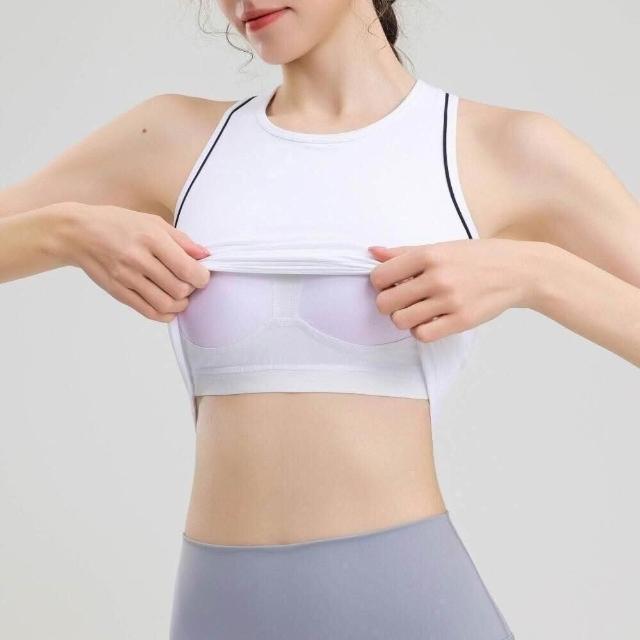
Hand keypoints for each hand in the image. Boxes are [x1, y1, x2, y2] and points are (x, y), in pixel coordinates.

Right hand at [60, 203, 210, 321]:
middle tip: (190, 284)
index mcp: (151, 238)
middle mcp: (138, 259)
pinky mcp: (118, 291)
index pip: (187, 269)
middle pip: (178, 289)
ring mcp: (126, 277)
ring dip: (180, 304)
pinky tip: (169, 307)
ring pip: (165, 304)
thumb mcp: (152, 222)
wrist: (77, 233)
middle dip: (192, 290)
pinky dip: (165, 314)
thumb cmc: (118, 223)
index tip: (201, 275)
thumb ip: (182, 240)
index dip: (202, 277)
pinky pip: (148, 311)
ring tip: (181, 296)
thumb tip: (205, 256)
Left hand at [368, 239, 537, 341]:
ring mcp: (450, 301)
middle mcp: (437, 277)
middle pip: (385, 303)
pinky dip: (420, 331)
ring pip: (401, 321)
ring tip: (417, 311)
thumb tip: (373, 252)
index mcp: (428, 255)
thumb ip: (405, 252)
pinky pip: (423, 335)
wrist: (518, 271)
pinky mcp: (461, 320)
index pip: (380, 277)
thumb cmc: (477, 258)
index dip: (380, 283)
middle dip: (388, 303)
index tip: (391, 284)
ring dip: (404, 318)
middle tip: (402, 300)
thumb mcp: (441, 247)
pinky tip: (429, 321)